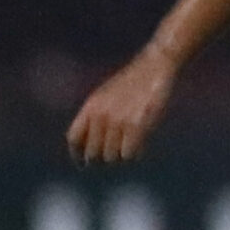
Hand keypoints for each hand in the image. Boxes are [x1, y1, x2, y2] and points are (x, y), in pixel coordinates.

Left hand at [66, 43, 179, 164]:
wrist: (155, 66)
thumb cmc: (134, 82)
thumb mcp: (107, 95)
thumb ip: (96, 117)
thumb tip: (89, 147)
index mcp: (91, 107)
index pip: (74, 139)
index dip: (77, 154)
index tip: (83, 163)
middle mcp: (101, 115)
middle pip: (92, 154)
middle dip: (103, 158)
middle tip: (115, 155)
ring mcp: (118, 121)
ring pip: (111, 157)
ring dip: (121, 156)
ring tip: (131, 145)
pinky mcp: (136, 125)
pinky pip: (129, 155)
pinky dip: (136, 154)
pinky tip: (142, 145)